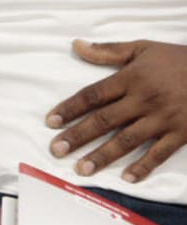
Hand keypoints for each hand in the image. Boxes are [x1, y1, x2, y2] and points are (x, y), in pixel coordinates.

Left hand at [46, 39, 186, 182]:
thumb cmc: (179, 59)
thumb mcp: (143, 48)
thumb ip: (108, 51)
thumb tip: (77, 45)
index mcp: (131, 78)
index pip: (93, 95)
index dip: (70, 108)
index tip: (51, 121)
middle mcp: (143, 99)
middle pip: (104, 120)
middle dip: (78, 136)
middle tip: (56, 150)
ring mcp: (163, 118)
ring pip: (126, 140)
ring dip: (102, 155)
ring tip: (81, 169)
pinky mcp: (181, 133)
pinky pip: (159, 153)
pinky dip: (144, 167)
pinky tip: (127, 178)